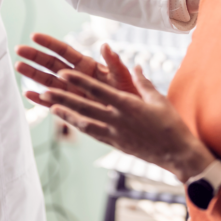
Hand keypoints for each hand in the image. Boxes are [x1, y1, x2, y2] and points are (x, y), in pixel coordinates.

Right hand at [15, 33, 135, 106]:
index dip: (50, 44)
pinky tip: (28, 94)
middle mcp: (77, 78)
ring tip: (18, 67)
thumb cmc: (131, 94)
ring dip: (34, 75)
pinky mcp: (72, 108)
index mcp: (89, 67)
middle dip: (36, 57)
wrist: (135, 118)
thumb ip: (114, 63)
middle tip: (19, 49)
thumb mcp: (124, 77)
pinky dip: (41, 99)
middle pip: (52, 65)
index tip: (35, 36)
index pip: (66, 52)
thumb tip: (106, 45)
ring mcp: (73, 93)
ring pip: (49, 82)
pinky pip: (54, 103)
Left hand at [42, 66, 215, 182]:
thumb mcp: (158, 99)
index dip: (79, 81)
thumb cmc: (170, 124)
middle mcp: (117, 120)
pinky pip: (93, 134)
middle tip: (44, 89)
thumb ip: (143, 82)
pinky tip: (69, 121)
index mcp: (128, 105)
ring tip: (49, 105)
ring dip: (65, 114)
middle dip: (63, 98)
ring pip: (84, 122)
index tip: (63, 73)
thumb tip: (135, 66)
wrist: (177, 154)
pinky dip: (79, 126)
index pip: (98, 90)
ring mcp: (114, 134)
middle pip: (85, 107)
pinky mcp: (115, 144)